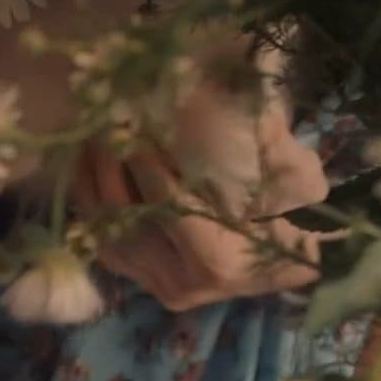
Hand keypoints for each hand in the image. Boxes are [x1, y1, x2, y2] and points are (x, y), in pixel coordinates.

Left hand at [71, 41, 331, 310]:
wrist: (288, 260)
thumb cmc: (296, 213)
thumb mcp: (291, 175)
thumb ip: (260, 142)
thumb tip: (217, 93)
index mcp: (218, 261)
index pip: (171, 206)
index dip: (148, 164)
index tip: (133, 123)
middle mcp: (182, 282)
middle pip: (130, 219)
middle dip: (111, 166)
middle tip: (105, 121)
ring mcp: (156, 286)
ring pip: (107, 231)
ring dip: (92, 181)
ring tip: (90, 137)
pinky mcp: (139, 281)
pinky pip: (101, 239)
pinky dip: (90, 203)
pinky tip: (85, 168)